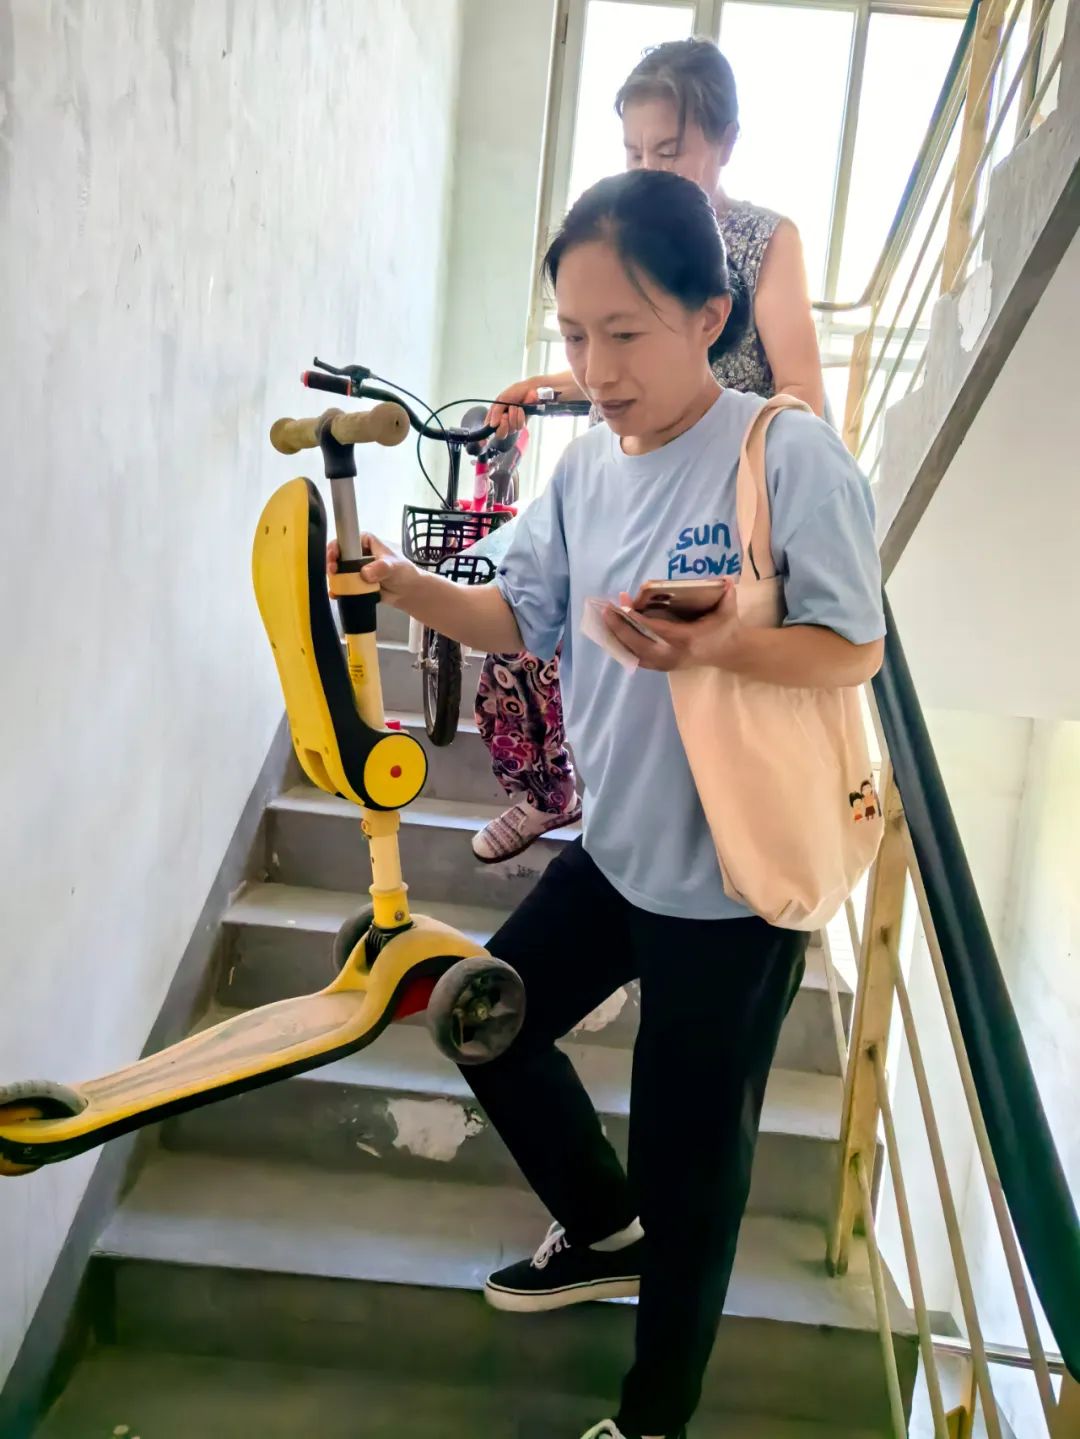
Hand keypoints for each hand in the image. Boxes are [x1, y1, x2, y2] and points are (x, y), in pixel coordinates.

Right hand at [326, 535, 423, 609]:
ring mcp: (356, 569)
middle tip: (332, 571)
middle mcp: (358, 554)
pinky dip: (338, 589)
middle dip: (331, 563)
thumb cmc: (404, 572)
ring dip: (334, 577)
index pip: (346, 539)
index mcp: (366, 542)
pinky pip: (343, 584)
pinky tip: (336, 594)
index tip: (333, 556)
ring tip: (334, 585)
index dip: (337, 546)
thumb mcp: (393, 567)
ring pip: (339, 570)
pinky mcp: (355, 582)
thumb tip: (365, 573)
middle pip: (338, 555)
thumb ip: (380, 568)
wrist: (408, 592)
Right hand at [486, 378, 541, 439]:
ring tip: (515, 406)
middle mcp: (502, 422)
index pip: (489, 430)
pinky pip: (520, 426)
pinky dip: (520, 416)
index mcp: (494, 416)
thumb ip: (496, 412)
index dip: (488, 435)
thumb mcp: (502, 399)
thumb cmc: (514, 392)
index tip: (492, 432)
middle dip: (503, 424)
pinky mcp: (522, 424)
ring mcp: (512, 424)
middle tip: (505, 415)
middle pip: (500, 434)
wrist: (529, 389)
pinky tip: (521, 409)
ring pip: (511, 429)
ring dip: (513, 416)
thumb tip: (492, 425)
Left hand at [602, 582, 740, 671]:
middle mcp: (673, 655)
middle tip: (607, 610)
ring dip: (617, 638)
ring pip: (634, 654)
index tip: (624, 607)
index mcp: (687, 640)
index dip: (638, 620)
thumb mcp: (728, 610)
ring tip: (604, 621)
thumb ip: (727, 595)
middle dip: (620, 628)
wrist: (728, 653)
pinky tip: (612, 634)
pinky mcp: (661, 667)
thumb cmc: (725, 628)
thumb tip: (726, 580)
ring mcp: (666, 664)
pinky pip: (637, 659)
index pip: (658, 630)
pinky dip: (623, 647)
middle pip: (639, 644)